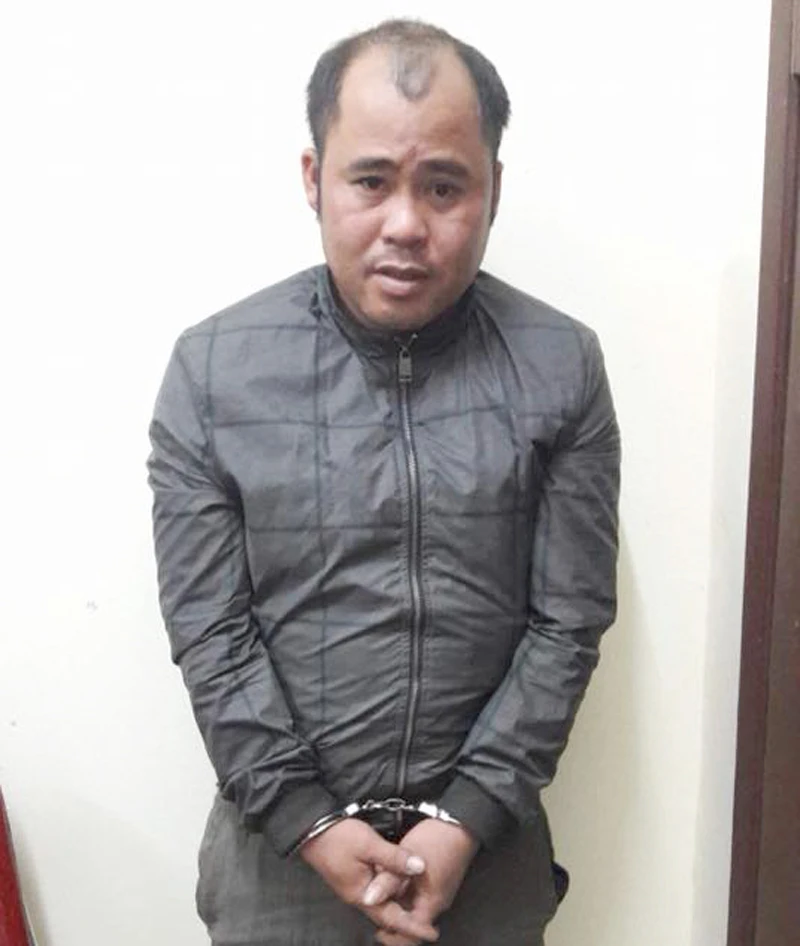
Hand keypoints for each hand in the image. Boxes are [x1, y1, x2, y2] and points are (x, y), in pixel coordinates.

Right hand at [298, 817, 438, 942]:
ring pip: (382, 903)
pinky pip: (376, 892)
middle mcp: (358, 896)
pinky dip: (390, 893)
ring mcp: (354, 887)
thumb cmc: (339, 838)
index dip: (413, 927)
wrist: (312, 829)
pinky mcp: (353, 876)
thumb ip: (395, 858)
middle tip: (429, 925)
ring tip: (419, 909)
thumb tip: (420, 867)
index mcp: (362, 895)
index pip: (392, 918)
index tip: (432, 933)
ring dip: (399, 908)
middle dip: (407, 922)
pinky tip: (400, 886)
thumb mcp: (369, 845)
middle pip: (387, 915)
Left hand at [366, 819, 478, 945]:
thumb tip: (368, 900)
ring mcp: (437, 892)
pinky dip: (403, 892)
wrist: (459, 822)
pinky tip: (391, 880)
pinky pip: (417, 894)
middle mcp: (436, 903)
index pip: (412, 933)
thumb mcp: (407, 859)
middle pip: (412, 921)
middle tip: (375, 909)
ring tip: (379, 893)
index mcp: (432, 903)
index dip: (393, 934)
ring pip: (413, 906)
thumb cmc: (437, 840)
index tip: (377, 931)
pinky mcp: (435, 881)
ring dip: (397, 903)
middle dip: (393, 918)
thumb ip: (388, 881)